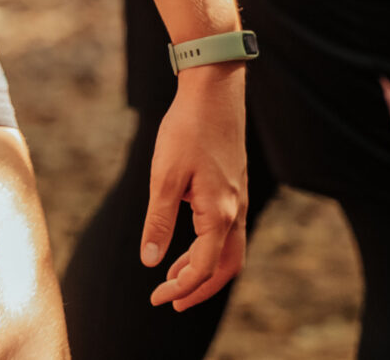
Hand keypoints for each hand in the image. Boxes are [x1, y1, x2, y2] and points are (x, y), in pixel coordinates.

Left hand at [140, 64, 249, 310]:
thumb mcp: (165, 176)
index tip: (156, 298)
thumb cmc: (187, 129)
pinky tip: (185, 243)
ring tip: (173, 277)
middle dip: (199, 289)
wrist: (214, 89)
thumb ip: (158, 221)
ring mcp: (237, 199)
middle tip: (171, 301)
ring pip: (229, 251)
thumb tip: (151, 262)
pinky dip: (208, 248)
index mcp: (218, 213)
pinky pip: (227, 232)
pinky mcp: (233, 187)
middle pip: (226, 268)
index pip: (204, 268)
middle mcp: (234, 210)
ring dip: (204, 269)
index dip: (180, 288)